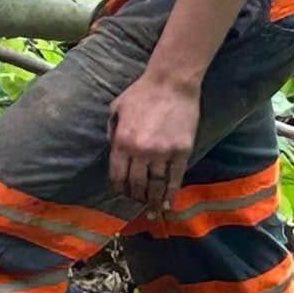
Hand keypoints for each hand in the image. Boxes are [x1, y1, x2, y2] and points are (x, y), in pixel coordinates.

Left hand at [108, 72, 200, 212]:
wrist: (172, 83)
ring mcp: (162, 153)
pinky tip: (168, 203)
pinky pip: (175, 178)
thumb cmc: (142, 93)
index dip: (119, 188)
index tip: (122, 194)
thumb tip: (111, 150)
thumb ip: (111, 131)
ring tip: (152, 209)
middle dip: (135, 196)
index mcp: (122, 141)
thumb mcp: (117, 108)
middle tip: (137, 203)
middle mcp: (141, 151)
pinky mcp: (182, 152)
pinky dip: (171, 194)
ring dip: (153, 200)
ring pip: (156, 185)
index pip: (117, 175)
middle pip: (136, 184)